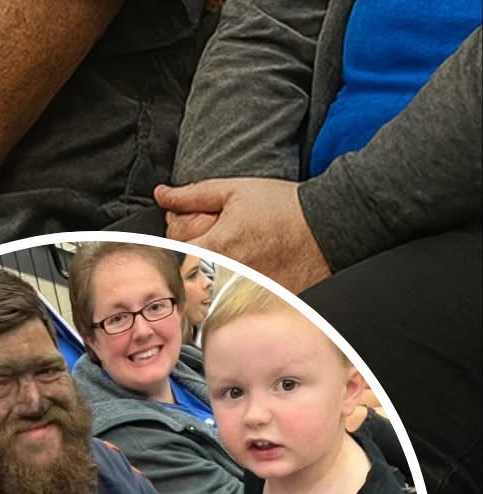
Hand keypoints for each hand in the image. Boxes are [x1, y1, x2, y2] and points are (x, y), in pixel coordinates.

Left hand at [154, 177, 329, 293]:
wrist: (332, 224)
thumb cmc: (285, 206)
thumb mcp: (234, 190)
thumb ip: (192, 196)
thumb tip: (161, 195)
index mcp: (219, 248)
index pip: (176, 254)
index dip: (177, 244)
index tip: (188, 238)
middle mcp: (232, 275)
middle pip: (195, 276)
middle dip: (197, 262)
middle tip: (216, 249)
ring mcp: (251, 292)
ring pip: (217, 293)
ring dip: (218, 279)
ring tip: (241, 260)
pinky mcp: (270, 302)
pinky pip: (244, 301)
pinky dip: (241, 290)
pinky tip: (256, 272)